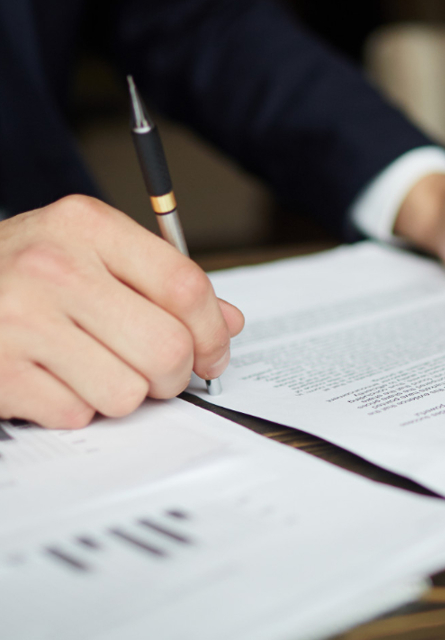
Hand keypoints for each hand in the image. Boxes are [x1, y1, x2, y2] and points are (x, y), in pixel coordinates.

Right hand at [0, 196, 243, 428]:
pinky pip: (77, 414)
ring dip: (125, 393)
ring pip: (127, 391)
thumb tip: (228, 322)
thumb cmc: (24, 269)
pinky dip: (77, 406)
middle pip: (166, 346)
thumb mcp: (91, 250)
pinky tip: (55, 377)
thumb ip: (163, 282)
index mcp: (88, 226)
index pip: (184, 285)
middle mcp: (53, 267)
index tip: (214, 353)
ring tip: (97, 368)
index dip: (213, 331)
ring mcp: (20, 321)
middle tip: (162, 372)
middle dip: (175, 373)